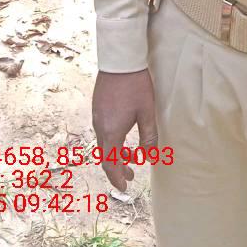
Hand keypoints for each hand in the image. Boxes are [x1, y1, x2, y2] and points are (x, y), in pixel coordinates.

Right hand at [92, 69, 157, 191]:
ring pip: (104, 143)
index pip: (111, 163)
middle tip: (130, 176)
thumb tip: (149, 157)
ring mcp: (97, 116)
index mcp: (112, 131)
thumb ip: (148, 136)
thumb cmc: (135, 85)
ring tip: (130, 157)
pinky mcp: (98, 107)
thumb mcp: (146, 112)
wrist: (120, 60)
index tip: (125, 187)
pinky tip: (123, 136)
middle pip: (105, 155)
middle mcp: (100, 127)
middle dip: (117, 168)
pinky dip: (112, 141)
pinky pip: (103, 131)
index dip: (117, 177)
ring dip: (115, 154)